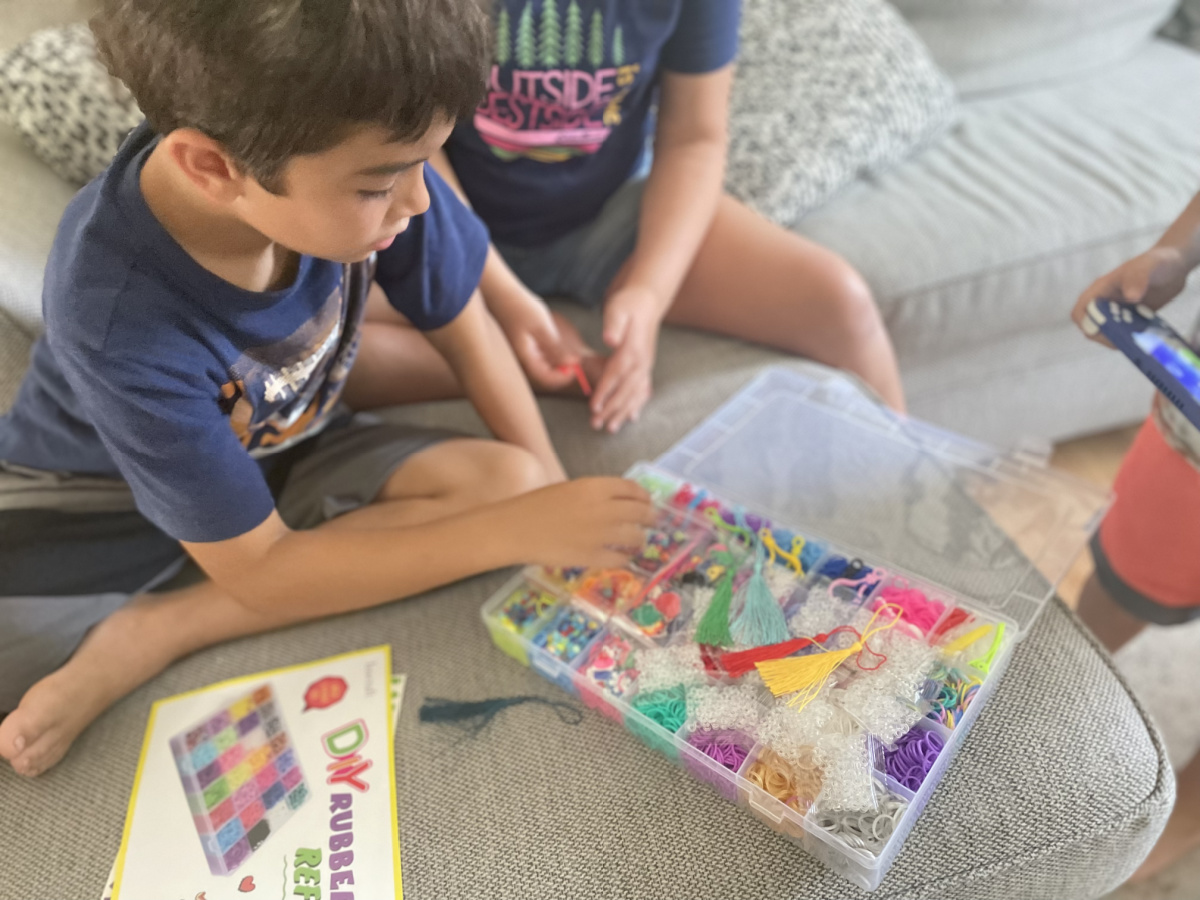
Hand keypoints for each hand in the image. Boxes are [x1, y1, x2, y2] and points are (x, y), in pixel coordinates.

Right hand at [498, 295, 596, 391]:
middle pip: (543, 373)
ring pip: (541, 364)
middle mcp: (520, 358)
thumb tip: (571, 363)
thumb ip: (556, 349)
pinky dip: (548, 351)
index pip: (545, 378)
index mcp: (524, 357)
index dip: (563, 377)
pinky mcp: (521, 344)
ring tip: (564, 345)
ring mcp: (520, 352)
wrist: (500, 292)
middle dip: (561, 369)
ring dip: (555, 360)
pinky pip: (537, 354)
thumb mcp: (543, 327)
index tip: (575, 368)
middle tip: (574, 358)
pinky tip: (551, 338)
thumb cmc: (520, 307)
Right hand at [502, 477, 656, 568]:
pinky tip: (623, 558)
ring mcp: (600, 535)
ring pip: (636, 538)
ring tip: (638, 542)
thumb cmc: (535, 506)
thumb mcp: (568, 490)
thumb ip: (595, 495)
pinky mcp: (593, 557)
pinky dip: (625, 559)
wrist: (514, 529)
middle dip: (650, 518)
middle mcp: (603, 509)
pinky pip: (620, 559)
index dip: (644, 497)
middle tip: (651, 522)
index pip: (633, 490)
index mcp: (595, 487)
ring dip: (640, 540)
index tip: (647, 502)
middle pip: (641, 513)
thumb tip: (618, 504)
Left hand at [591, 285, 661, 432]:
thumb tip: (610, 339)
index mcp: (632, 350)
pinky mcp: (646, 366)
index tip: (593, 407)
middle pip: (625, 390)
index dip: (604, 392)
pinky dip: (638, 405)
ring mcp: (646, 366)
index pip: (615, 375)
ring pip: (635, 395)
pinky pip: (643, 390)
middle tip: (596, 425)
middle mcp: (642, 362)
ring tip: (611, 428)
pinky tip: (632, 418)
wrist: (647, 302)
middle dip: (611, 409)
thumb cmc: (628, 305)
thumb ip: (613, 324)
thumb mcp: (617, 308)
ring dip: (623, 413)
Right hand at [1072, 246, 1189, 344]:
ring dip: (1120, 340)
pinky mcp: (1131, 319)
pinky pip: (1126, 334)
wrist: (1176, 266)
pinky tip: (1146, 339)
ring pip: (1109, 333)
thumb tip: (1131, 297)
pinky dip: (1133, 339)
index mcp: (1101, 290)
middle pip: (1093, 327)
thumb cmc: (1157, 261)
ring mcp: (1119, 312)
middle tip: (1126, 340)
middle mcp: (1106, 303)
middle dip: (1105, 336)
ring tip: (1138, 340)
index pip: (1081, 311)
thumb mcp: (1148, 266)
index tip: (1104, 331)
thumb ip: (1138, 278)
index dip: (1086, 324)